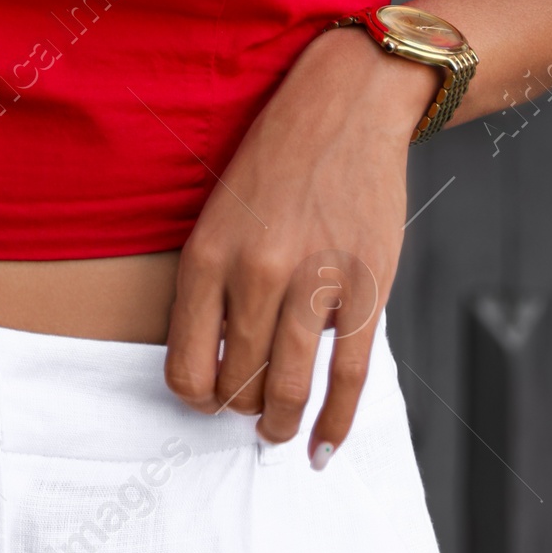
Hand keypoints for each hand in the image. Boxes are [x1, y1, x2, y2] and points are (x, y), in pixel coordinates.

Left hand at [164, 27, 430, 462]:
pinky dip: (336, 423)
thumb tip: (216, 364)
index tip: (208, 397)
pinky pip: (348, 377)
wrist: (345, 105)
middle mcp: (256, 273)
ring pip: (288, 391)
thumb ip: (213, 282)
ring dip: (280, 424)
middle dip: (240, 407)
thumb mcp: (220, 210)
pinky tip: (322, 447)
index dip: (196, 396)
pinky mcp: (365, 287)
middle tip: (248, 406)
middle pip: (238, 385)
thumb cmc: (276, 157)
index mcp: (208, 255)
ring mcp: (314, 283)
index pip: (185, 367)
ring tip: (278, 431)